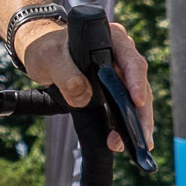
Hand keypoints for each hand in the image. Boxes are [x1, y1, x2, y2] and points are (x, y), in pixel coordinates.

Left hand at [20, 19, 153, 152]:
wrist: (42, 52)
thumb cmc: (47, 48)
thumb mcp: (50, 58)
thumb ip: (65, 74)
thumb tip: (83, 97)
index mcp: (112, 40)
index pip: (131, 61)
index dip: (137, 82)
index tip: (137, 101)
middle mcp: (122, 55)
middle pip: (139, 85)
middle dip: (141, 113)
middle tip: (143, 138)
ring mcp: (120, 72)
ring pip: (136, 100)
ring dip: (136, 124)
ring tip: (135, 145)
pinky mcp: (115, 88)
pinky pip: (124, 107)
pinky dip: (124, 125)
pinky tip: (121, 141)